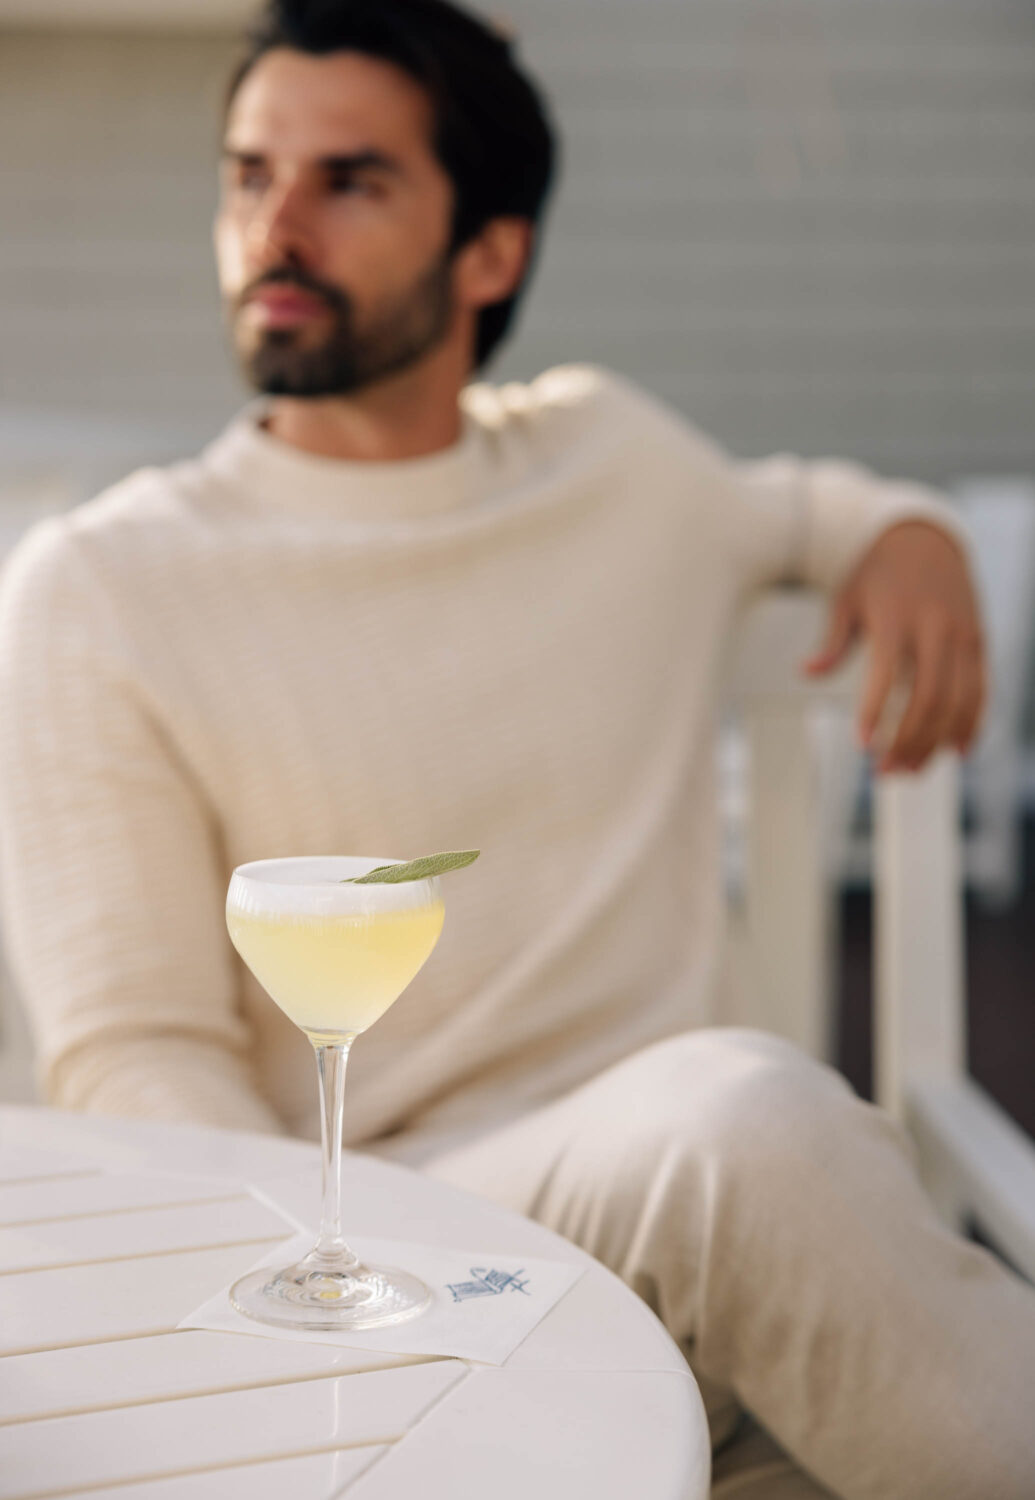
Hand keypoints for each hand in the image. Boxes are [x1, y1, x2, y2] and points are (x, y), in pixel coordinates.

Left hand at [802, 521, 985, 772]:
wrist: (924, 536)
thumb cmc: (875, 572)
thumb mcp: (846, 599)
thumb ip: (832, 641)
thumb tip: (806, 673)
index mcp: (895, 618)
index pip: (885, 674)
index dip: (874, 713)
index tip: (861, 746)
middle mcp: (934, 627)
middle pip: (928, 697)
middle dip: (907, 740)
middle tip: (885, 772)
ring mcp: (961, 634)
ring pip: (957, 699)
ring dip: (935, 741)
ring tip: (912, 769)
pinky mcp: (979, 639)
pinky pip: (981, 688)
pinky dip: (972, 723)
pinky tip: (957, 750)